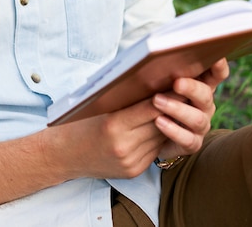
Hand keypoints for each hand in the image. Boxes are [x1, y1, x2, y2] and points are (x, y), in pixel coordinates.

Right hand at [41, 59, 228, 181]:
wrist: (64, 154)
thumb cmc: (80, 122)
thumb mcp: (100, 105)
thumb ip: (127, 99)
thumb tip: (155, 84)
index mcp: (114, 126)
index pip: (150, 107)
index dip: (168, 94)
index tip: (180, 81)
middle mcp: (124, 146)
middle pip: (160, 122)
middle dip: (174, 105)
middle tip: (188, 87)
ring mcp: (131, 161)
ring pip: (161, 136)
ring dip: (171, 120)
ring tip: (182, 102)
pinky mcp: (134, 170)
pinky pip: (154, 148)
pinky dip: (161, 134)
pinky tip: (166, 121)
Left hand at [152, 57, 228, 158]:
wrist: (149, 132)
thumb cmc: (157, 98)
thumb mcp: (161, 83)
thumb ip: (166, 72)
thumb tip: (156, 56)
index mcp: (201, 85)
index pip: (216, 74)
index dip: (219, 66)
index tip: (216, 57)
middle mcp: (205, 105)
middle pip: (206, 95)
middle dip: (191, 88)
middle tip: (176, 83)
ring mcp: (201, 125)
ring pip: (197, 118)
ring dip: (177, 109)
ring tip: (157, 101)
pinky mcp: (193, 143)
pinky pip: (187, 139)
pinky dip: (173, 130)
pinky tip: (159, 121)